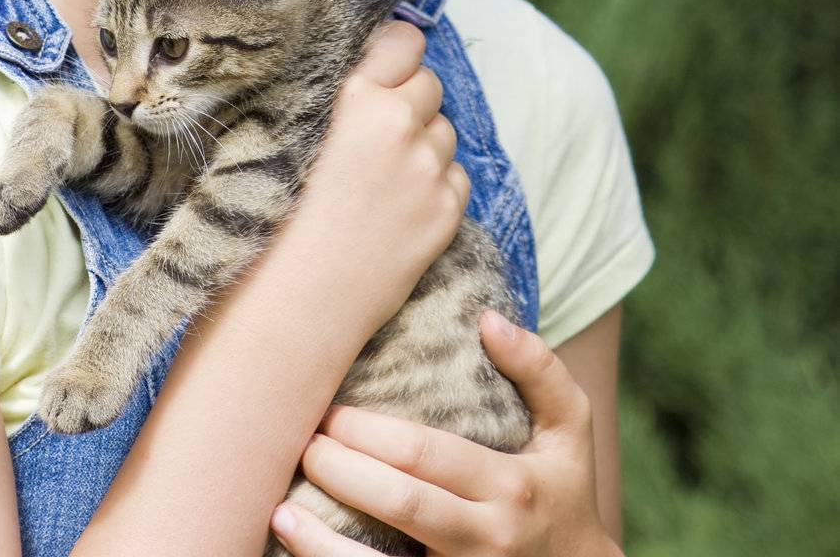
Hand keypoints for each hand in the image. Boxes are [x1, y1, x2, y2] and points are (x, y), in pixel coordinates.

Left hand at [268, 312, 622, 556]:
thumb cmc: (564, 491)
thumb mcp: (571, 430)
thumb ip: (540, 368)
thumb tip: (489, 319)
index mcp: (512, 486)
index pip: (427, 455)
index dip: (369, 433)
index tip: (329, 412)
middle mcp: (488, 539)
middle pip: (403, 502)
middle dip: (342, 470)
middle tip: (303, 442)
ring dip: (324, 542)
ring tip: (282, 508)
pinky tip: (300, 548)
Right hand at [275, 20, 469, 338]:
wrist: (301, 294)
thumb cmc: (281, 212)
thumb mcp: (297, 132)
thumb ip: (346, 97)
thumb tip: (377, 70)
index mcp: (359, 97)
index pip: (408, 42)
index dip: (399, 54)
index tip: (390, 69)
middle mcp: (401, 124)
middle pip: (431, 84)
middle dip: (412, 103)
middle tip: (379, 136)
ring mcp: (429, 169)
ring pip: (446, 131)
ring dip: (426, 145)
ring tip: (386, 178)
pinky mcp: (447, 210)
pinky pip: (457, 178)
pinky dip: (437, 187)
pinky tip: (401, 208)